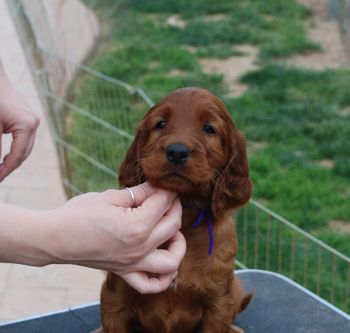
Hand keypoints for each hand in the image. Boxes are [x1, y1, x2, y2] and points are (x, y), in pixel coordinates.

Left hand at [0, 66, 39, 180]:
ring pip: (26, 147)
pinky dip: (16, 150)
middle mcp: (34, 123)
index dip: (6, 169)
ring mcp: (34, 121)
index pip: (18, 154)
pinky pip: (25, 140)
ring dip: (14, 159)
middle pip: (25, 153)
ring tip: (2, 170)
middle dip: (11, 166)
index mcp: (27, 124)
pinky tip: (6, 157)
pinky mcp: (29, 119)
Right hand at [49, 183, 185, 293]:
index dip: (167, 189)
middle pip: (173, 225)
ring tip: (172, 231)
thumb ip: (138, 193)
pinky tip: (166, 265)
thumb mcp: (110, 197)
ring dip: (178, 244)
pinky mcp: (125, 272)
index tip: (164, 183)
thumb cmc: (79, 214)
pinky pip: (151, 285)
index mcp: (137, 225)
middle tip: (167, 197)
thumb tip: (157, 186)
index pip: (164, 203)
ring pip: (172, 261)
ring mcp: (133, 264)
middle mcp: (140, 248)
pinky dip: (164, 278)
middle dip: (175, 206)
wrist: (56, 238)